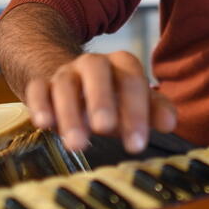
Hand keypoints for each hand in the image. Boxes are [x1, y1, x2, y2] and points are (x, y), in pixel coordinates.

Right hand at [23, 51, 176, 153]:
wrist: (69, 77)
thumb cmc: (111, 96)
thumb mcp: (135, 102)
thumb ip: (154, 110)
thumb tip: (170, 123)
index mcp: (121, 64)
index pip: (131, 81)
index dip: (135, 112)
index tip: (137, 144)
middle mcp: (93, 64)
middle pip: (97, 73)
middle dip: (102, 101)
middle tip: (106, 129)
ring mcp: (65, 73)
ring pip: (65, 85)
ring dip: (70, 113)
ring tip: (77, 144)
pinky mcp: (41, 84)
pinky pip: (38, 89)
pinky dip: (40, 105)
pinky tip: (44, 124)